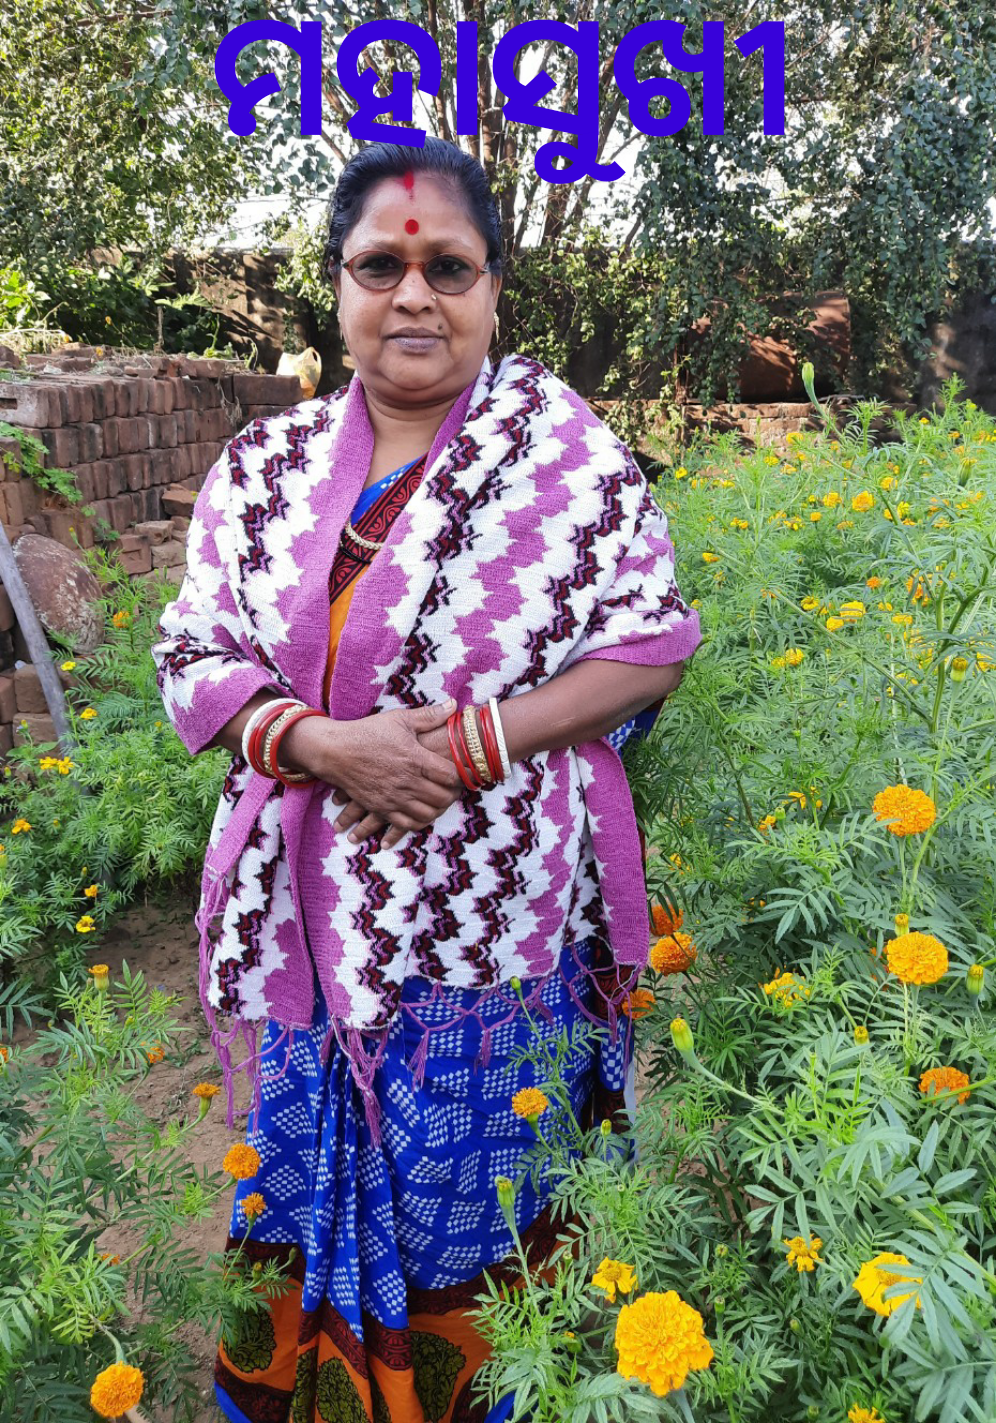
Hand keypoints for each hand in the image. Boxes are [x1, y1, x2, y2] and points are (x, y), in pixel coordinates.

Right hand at [329, 718, 463, 848]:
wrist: (335, 751)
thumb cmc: (368, 733)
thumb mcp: (399, 719)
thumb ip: (429, 716)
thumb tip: (454, 705)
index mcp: (415, 758)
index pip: (451, 775)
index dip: (463, 775)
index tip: (466, 772)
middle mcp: (407, 781)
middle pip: (443, 797)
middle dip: (453, 794)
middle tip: (455, 788)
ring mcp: (394, 797)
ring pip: (428, 814)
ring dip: (438, 809)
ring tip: (440, 800)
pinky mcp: (382, 808)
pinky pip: (407, 824)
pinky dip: (419, 822)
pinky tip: (422, 814)